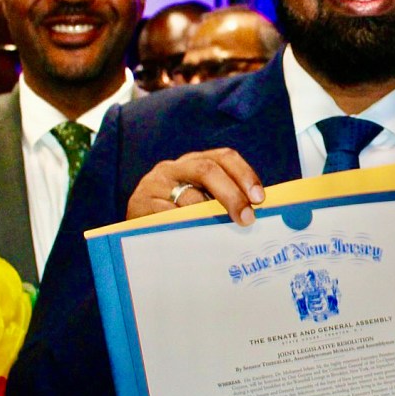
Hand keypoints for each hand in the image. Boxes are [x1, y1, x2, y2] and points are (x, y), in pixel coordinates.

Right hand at [126, 148, 265, 225]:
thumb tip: (258, 214)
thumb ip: (223, 201)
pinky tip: (198, 237)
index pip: (224, 157)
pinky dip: (186, 225)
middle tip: (247, 219)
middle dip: (232, 195)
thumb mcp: (200, 201)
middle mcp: (175, 167)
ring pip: (189, 196)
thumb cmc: (177, 215)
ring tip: (225, 232)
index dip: (245, 174)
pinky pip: (168, 215)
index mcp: (195, 162)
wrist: (135, 227)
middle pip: (208, 170)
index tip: (259, 198)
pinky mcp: (140, 203)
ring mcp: (156, 184)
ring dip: (211, 215)